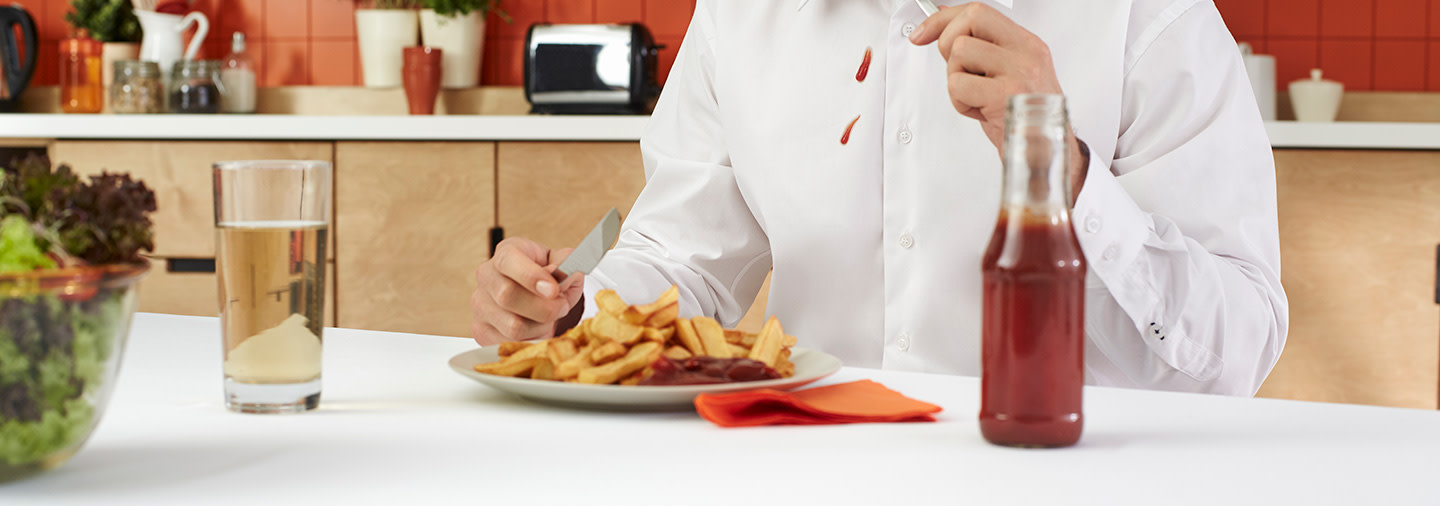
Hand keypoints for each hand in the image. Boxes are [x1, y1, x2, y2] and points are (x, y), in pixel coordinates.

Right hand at [471, 237, 585, 345]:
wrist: (531, 294)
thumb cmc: (546, 277)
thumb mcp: (560, 264)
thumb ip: (567, 264)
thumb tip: (570, 273)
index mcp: (506, 253)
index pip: (509, 261)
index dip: (531, 276)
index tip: (553, 290)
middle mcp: (486, 276)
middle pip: (507, 296)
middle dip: (543, 307)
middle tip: (562, 307)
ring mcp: (480, 304)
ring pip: (512, 325)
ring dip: (540, 326)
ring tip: (548, 319)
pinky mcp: (480, 330)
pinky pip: (509, 343)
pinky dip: (531, 340)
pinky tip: (536, 329)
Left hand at [909, 3, 1088, 197]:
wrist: (1046, 154)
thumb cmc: (1024, 118)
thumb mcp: (1006, 75)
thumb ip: (981, 49)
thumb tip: (943, 25)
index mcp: (1027, 44)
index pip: (979, 11)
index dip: (944, 20)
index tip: (923, 33)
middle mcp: (1026, 52)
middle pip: (970, 20)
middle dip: (949, 43)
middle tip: (959, 70)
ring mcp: (1019, 71)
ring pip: (959, 52)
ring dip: (956, 79)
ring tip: (975, 96)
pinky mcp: (1004, 94)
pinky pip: (957, 84)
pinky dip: (959, 102)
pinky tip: (979, 111)